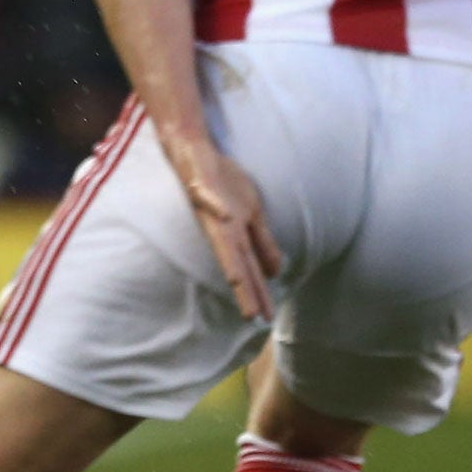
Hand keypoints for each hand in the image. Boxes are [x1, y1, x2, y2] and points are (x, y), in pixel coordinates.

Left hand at [164, 136, 281, 321]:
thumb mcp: (251, 215)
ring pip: (219, 237)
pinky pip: (207, 194)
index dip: (256, 291)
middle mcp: (220, 227)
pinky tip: (226, 216)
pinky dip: (216, 205)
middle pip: (234, 262)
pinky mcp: (199, 186)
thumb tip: (275, 272)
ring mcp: (209, 207)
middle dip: (243, 287)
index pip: (248, 268)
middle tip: (251, 316)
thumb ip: (262, 243)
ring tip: (235, 281)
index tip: (264, 318)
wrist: (196, 152)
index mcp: (232, 235)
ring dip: (228, 257)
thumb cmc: (223, 184)